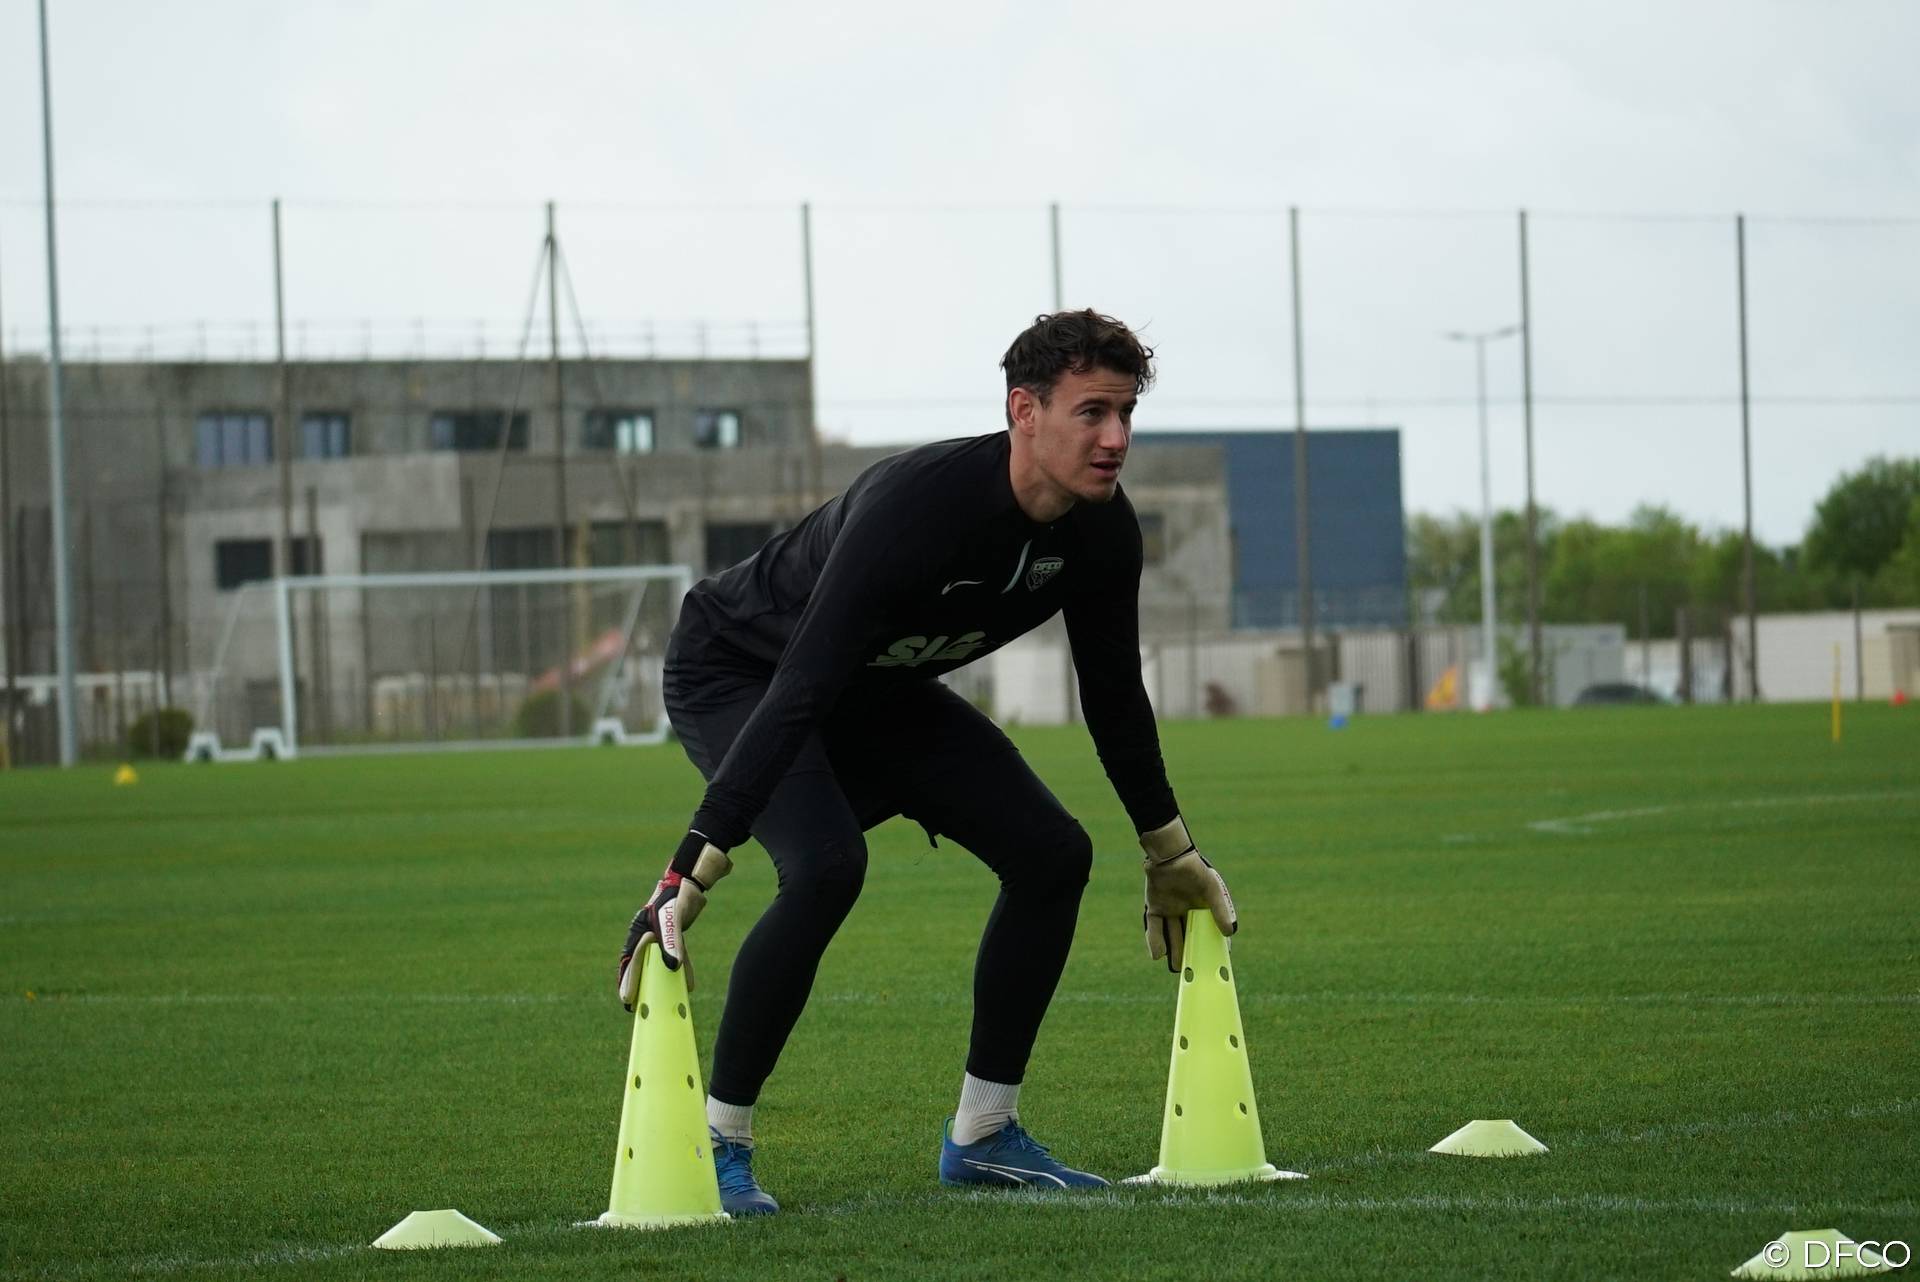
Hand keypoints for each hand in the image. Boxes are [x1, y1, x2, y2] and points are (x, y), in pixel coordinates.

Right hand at [617, 835, 731, 1007]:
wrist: (690, 882)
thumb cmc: (676, 897)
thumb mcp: (673, 921)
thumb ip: (672, 943)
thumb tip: (673, 967)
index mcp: (638, 932)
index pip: (631, 961)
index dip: (628, 981)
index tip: (626, 999)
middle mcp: (645, 935)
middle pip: (639, 964)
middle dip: (636, 984)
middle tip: (633, 1005)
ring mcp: (659, 936)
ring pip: (656, 963)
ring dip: (657, 980)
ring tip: (654, 1001)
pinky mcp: (673, 935)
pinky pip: (674, 956)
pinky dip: (680, 970)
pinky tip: (686, 985)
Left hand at [1139, 816, 1235, 972]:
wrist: (1170, 854)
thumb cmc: (1195, 870)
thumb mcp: (1212, 890)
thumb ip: (1221, 911)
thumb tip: (1231, 933)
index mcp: (1203, 908)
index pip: (1209, 932)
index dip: (1212, 947)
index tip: (1216, 963)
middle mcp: (1187, 911)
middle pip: (1189, 937)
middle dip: (1190, 954)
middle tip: (1193, 972)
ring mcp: (1170, 909)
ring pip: (1172, 935)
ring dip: (1173, 951)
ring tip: (1176, 969)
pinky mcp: (1154, 906)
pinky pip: (1154, 927)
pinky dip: (1155, 940)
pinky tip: (1157, 955)